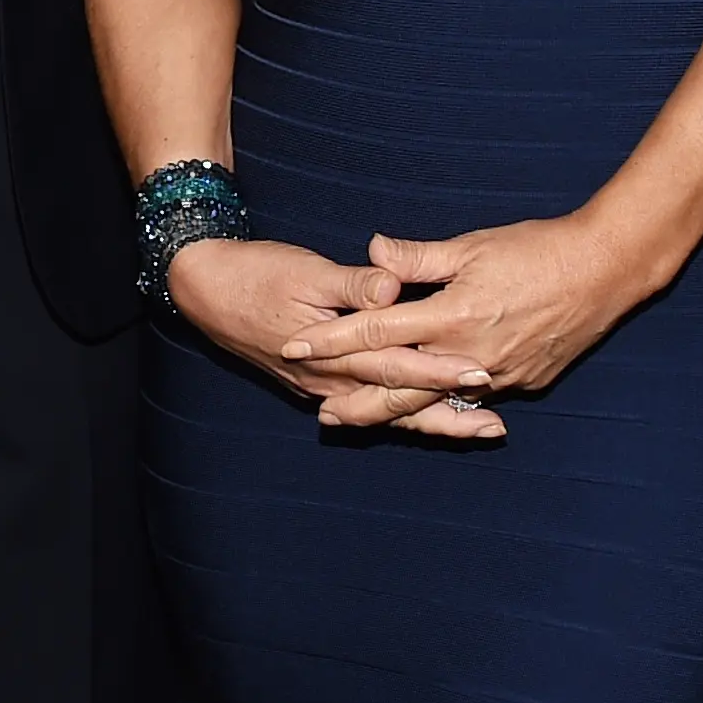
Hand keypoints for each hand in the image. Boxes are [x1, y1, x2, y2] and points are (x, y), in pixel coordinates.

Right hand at [164, 237, 504, 443]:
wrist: (206, 289)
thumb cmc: (258, 273)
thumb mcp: (306, 271)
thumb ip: (353, 284)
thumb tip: (392, 288)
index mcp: (332, 352)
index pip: (396, 366)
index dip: (439, 371)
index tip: (480, 375)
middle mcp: (331, 381)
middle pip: (399, 404)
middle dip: (449, 415)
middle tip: (496, 427)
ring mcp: (324, 388)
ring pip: (388, 413)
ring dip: (434, 423)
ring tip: (480, 430)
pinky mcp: (320, 385)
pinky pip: (371, 408)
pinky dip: (404, 415)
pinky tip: (430, 416)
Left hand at [279, 216, 669, 417]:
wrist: (606, 270)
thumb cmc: (538, 249)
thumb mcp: (473, 246)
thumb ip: (418, 258)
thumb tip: (373, 251)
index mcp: (452, 317)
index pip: (376, 331)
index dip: (332, 340)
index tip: (297, 345)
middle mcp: (469, 356)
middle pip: (399, 389)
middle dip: (357, 402)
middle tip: (322, 414)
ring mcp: (499, 375)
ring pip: (436, 402)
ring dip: (397, 413)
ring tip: (364, 419)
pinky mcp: (525, 382)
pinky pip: (474, 399)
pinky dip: (445, 406)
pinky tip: (429, 409)